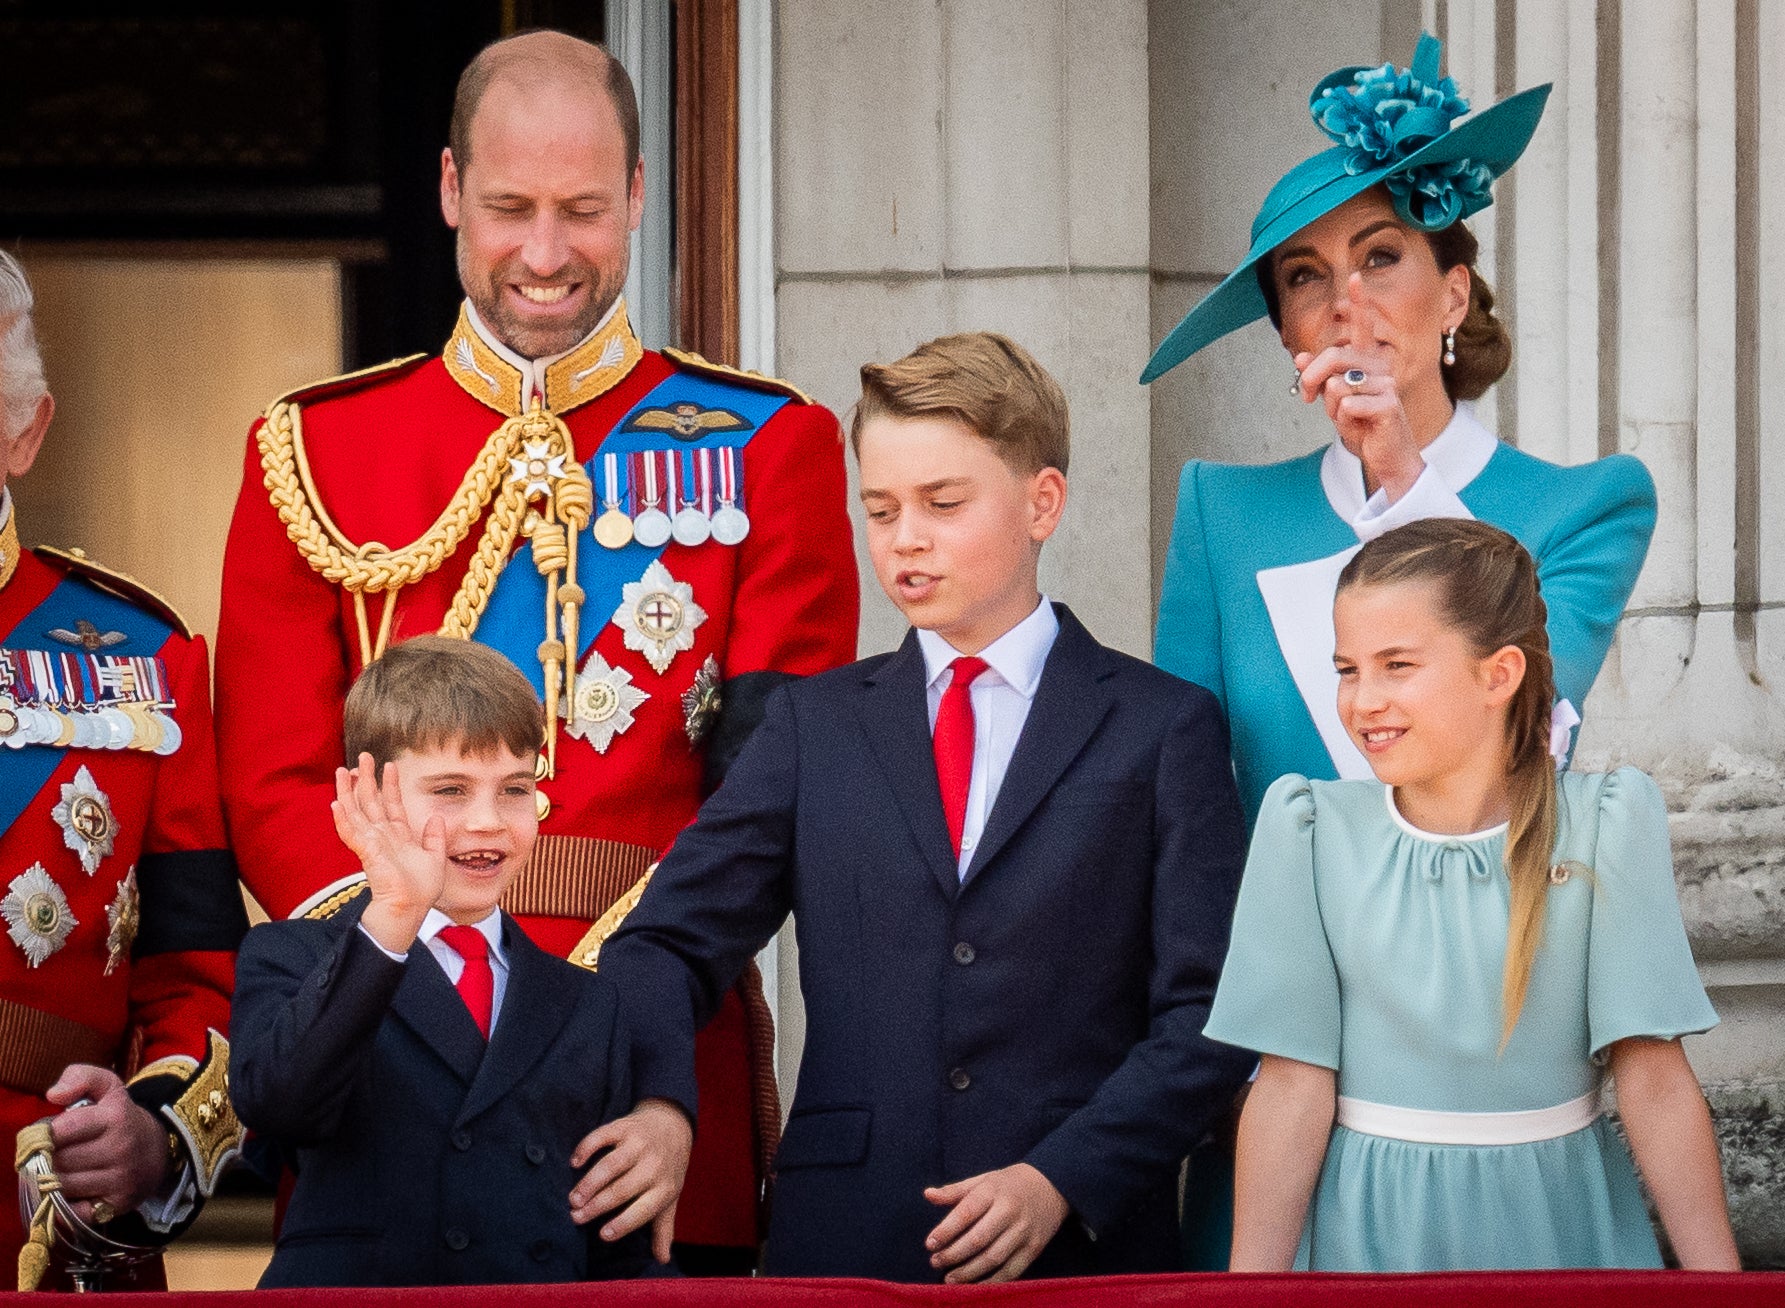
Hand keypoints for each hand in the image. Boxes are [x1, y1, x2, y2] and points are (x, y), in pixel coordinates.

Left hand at [45, 1065, 173, 1221]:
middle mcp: (121, 1148)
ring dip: (50, 1181)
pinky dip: (63, 1206)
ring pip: (62, 1186)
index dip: (43, 1135)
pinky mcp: (118, 1205)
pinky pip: (73, 1213)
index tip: (43, 1137)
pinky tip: (68, 1192)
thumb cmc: (120, 1118)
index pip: (61, 1131)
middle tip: (48, 1155)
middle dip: (45, 1159)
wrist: (159, 1149)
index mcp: (115, 1117)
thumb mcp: (108, 1087)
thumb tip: (53, 1095)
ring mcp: (121, 1179)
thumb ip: (80, 1076)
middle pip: (57, 1161)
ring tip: (57, 1171)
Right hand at [332, 753, 444, 952]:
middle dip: (366, 779)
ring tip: (342, 770)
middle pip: (370, 802)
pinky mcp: (366, 852)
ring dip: (348, 791)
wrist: (410, 908)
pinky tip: (336, 803)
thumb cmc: (420, 890)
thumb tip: (436, 817)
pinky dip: (343, 818)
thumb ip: (435, 838)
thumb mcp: (435, 858)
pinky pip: (351, 832)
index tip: (390, 764)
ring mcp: (372, 843)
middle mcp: (382, 837)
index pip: (392, 804)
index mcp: (398, 836)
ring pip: (356, 812)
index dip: (390, 785)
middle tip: (363, 757)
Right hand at [568, 1098, 692, 1263]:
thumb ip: (663, 1228)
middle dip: (597, 1206)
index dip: (623, 1223)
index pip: (643, 1210)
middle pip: (621, 1189)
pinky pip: (603, 1136)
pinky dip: (587, 1148)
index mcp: (665, 1187)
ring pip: (611, 1165)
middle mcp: (653, 1165)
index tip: (602, 1235)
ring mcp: (639, 1144)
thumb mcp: (670, 1197)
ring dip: (589, 1182)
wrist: (672, 1124)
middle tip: (576, 1217)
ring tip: (573, 1199)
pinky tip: (574, 1162)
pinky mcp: (624, 1127)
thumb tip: (663, 1260)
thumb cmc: (667, 1168)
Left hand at [922, 1162, 1068, 1283]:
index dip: (946, 1229)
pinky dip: (991, 1282)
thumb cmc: (1010, 1184)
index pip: (966, 1212)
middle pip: (978, 1239)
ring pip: (993, 1258)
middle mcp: (1010, 1211)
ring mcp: (1024, 1232)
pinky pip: (1011, 1271)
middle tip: (935, 1262)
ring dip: (969, 1272)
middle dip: (954, 1254)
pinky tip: (974, 1285)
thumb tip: (928, 1195)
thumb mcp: (984, 1179)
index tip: (930, 1243)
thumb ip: (955, 1190)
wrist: (1053, 1185)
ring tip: (949, 1278)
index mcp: (993, 1191)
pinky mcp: (1034, 1249)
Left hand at [1292, 288, 1426, 501]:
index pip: (1362, 327)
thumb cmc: (1362, 426)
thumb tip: (1298, 358)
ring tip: (1343, 416)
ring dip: (1330, 405)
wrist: (1384, 456)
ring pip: (1338, 384)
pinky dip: (1343, 420)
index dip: (1359, 302)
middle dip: (1310, 378)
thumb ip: (1320, 380)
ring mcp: (1386, 384)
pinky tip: (1358, 426)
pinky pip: (1347, 405)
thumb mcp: (1334, 401)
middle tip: (1306, 397)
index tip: (1354, 275)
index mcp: (1367, 362)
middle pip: (1334, 356)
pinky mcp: (1388, 405)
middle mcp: (1379, 367)